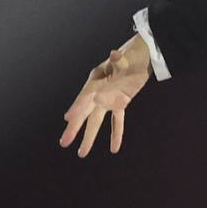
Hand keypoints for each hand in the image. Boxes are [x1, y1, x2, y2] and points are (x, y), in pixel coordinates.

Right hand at [59, 36, 150, 156]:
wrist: (142, 56)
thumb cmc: (131, 55)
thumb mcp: (125, 56)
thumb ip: (118, 59)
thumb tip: (113, 54)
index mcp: (97, 79)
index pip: (85, 95)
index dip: (77, 107)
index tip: (68, 119)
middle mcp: (98, 91)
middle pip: (85, 112)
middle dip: (75, 127)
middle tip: (64, 142)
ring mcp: (108, 99)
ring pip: (96, 121)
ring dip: (90, 137)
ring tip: (81, 153)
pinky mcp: (120, 103)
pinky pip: (117, 121)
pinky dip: (116, 133)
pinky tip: (114, 148)